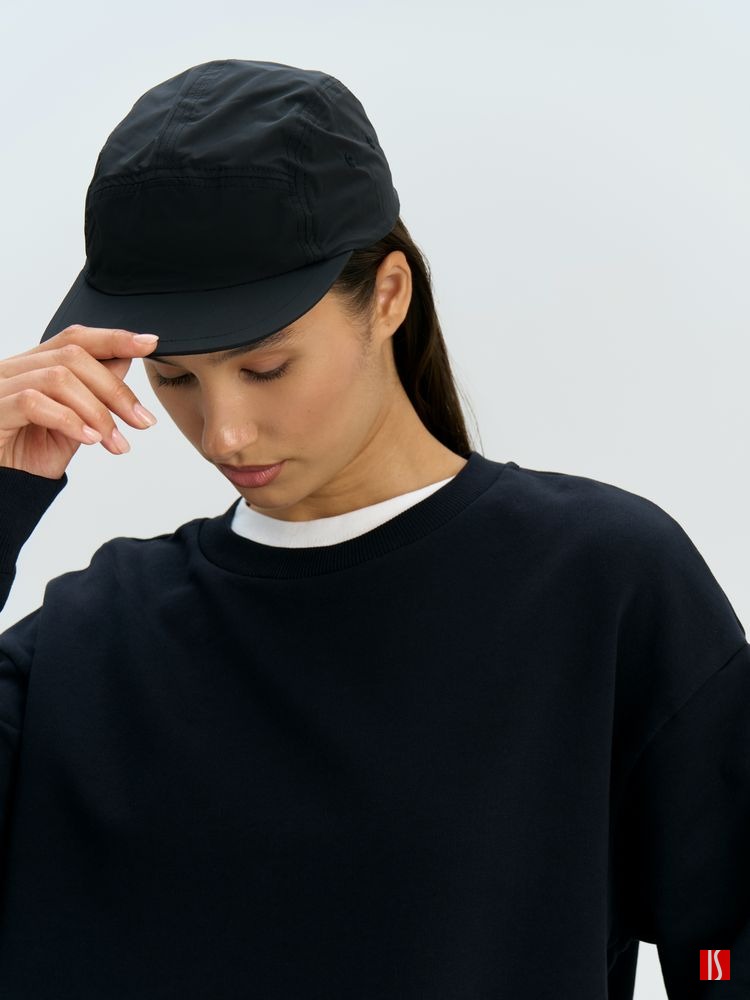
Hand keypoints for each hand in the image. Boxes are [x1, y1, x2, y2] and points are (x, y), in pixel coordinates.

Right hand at [0, 324, 159, 479]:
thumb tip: (125, 362)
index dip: (113, 339)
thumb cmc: (25, 457)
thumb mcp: (72, 426)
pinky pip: (34, 402)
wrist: (2, 490)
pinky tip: (88, 440)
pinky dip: (69, 421)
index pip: (75, 339)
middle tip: (142, 420)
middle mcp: (14, 369)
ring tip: (115, 442)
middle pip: (73, 356)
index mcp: (33, 367)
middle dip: (116, 389)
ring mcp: (0, 386)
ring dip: (98, 411)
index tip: (148, 344)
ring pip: (59, 378)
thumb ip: (93, 395)